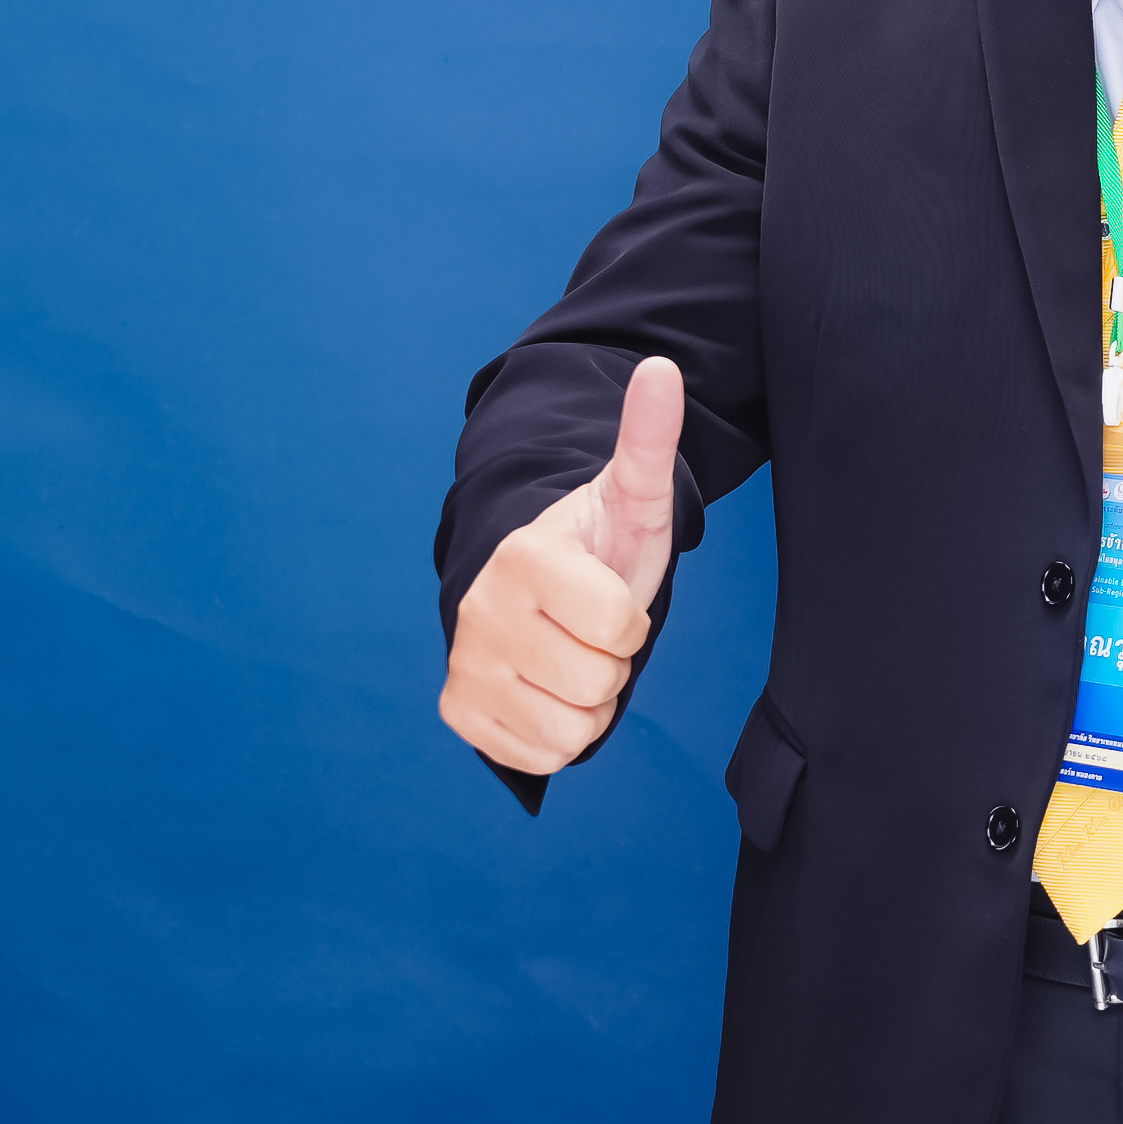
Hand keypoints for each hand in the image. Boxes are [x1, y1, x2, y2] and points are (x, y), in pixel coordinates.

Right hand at [438, 354, 684, 772]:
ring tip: (570, 654)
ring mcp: (465, 664)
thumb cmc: (596, 545)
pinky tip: (546, 685)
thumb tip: (662, 367)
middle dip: (610, 660)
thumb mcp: (633, 496)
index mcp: (524, 557)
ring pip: (574, 728)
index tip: (610, 594)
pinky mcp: (460, 711)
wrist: (537, 588)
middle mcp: (480, 611)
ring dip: (588, 700)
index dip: (631, 617)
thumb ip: (649, 439)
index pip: (621, 626)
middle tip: (589, 629)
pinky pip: (542, 755)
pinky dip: (558, 732)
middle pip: (599, 682)